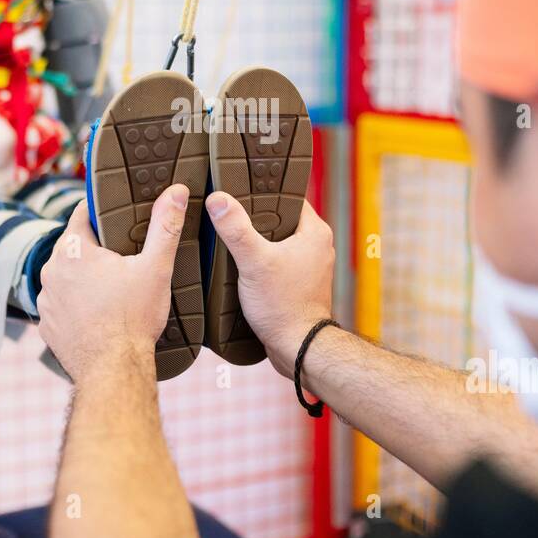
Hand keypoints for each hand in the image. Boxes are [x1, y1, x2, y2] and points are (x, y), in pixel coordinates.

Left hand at [37, 184, 188, 384]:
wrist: (113, 371)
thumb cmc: (132, 319)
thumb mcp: (155, 267)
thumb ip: (164, 226)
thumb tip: (175, 193)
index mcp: (73, 250)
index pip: (82, 213)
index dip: (101, 210)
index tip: (116, 214)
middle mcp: (51, 271)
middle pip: (74, 247)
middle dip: (96, 249)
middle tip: (123, 257)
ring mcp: (46, 300)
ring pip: (66, 277)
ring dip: (83, 278)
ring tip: (112, 289)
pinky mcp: (47, 326)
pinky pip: (61, 305)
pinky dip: (76, 305)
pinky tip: (97, 313)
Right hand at [204, 193, 333, 378]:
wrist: (297, 348)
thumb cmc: (284, 307)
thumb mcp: (253, 261)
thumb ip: (235, 228)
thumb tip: (219, 199)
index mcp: (315, 232)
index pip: (289, 197)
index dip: (265, 192)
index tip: (242, 189)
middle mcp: (318, 246)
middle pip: (282, 219)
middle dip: (258, 218)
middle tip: (231, 214)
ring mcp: (311, 266)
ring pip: (280, 242)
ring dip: (260, 242)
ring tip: (234, 239)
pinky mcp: (301, 284)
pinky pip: (280, 263)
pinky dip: (265, 262)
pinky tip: (245, 266)